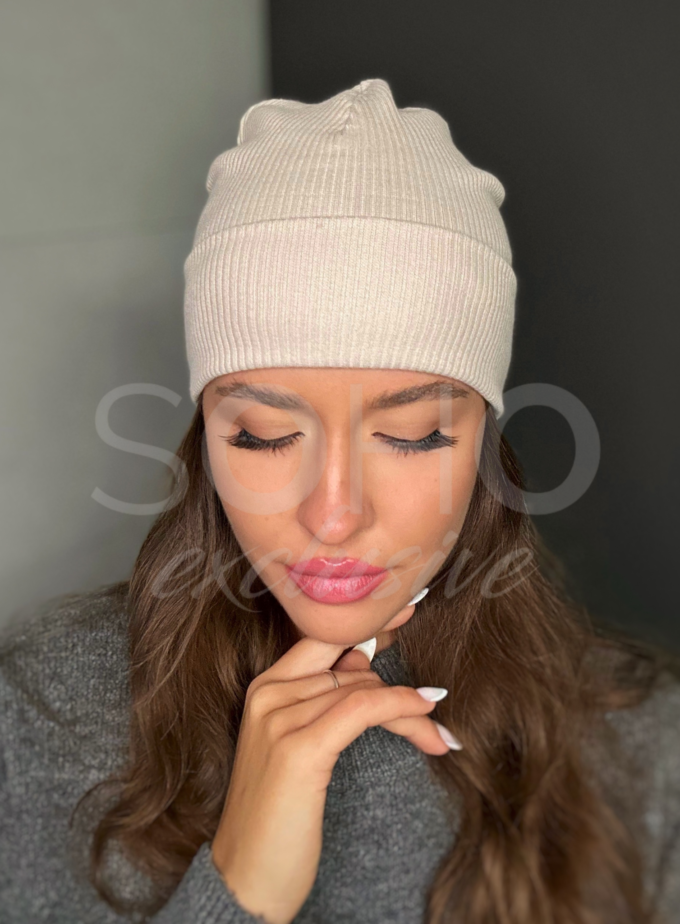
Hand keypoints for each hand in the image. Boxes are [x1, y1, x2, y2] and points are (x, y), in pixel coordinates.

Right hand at [210, 605, 452, 923]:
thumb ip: (324, 703)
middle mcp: (267, 693)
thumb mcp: (298, 749)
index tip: (409, 604)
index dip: (368, 619)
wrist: (244, 881)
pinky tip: (429, 720)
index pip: (323, 634)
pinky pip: (364, 708)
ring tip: (438, 735)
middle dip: (399, 687)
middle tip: (436, 707)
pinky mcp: (298, 748)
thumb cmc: (278, 818)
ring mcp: (278, 718)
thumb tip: (366, 664)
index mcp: (264, 687)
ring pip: (365, 688)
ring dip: (411, 710)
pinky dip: (402, 708)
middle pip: (353, 665)